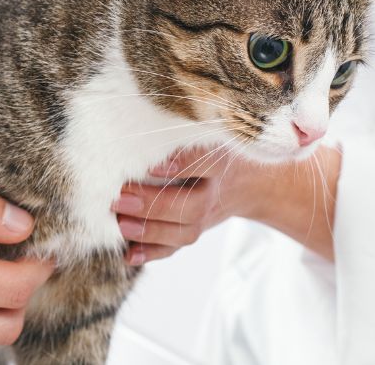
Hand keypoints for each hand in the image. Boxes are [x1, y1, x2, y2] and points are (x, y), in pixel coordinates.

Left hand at [115, 145, 342, 263]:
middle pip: (189, 205)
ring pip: (183, 232)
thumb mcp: (214, 133)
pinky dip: (154, 254)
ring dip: (149, 231)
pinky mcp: (197, 230)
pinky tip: (130, 256)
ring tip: (120, 223)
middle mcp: (216, 191)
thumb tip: (139, 118)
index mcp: (221, 162)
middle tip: (119, 198)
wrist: (255, 183)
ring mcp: (208, 216)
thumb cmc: (221, 149)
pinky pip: (177, 248)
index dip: (180, 166)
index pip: (205, 163)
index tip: (152, 165)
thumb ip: (185, 129)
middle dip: (152, 205)